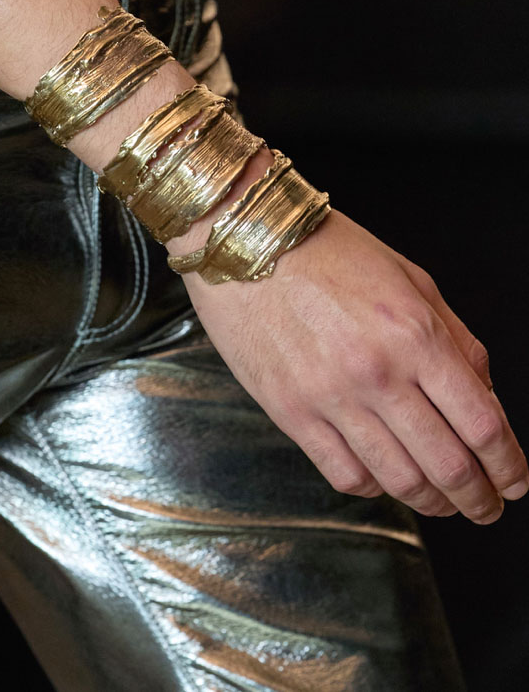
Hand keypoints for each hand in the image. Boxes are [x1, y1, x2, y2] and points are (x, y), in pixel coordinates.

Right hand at [173, 188, 527, 522]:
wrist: (247, 241)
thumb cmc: (329, 251)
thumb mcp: (412, 278)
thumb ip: (456, 338)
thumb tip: (485, 396)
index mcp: (416, 335)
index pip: (482, 425)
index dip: (508, 466)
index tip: (515, 481)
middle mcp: (378, 373)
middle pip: (447, 465)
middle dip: (478, 498)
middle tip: (487, 507)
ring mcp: (331, 398)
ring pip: (399, 481)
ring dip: (432, 504)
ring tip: (443, 504)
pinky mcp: (290, 412)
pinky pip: (345, 475)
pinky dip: (375, 489)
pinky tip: (386, 481)